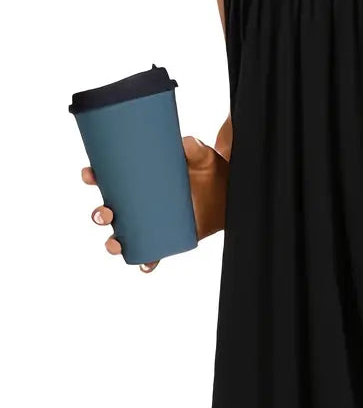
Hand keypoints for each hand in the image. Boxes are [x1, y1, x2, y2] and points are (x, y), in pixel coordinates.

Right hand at [81, 135, 228, 273]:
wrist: (228, 192)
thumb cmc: (208, 170)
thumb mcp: (202, 157)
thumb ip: (195, 148)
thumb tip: (186, 142)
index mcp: (139, 181)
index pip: (108, 180)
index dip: (93, 178)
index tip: (89, 174)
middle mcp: (139, 204)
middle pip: (109, 211)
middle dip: (100, 214)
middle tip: (106, 212)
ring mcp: (150, 223)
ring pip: (122, 236)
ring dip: (113, 243)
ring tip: (115, 244)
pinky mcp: (165, 238)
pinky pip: (150, 255)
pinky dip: (145, 262)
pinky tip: (145, 265)